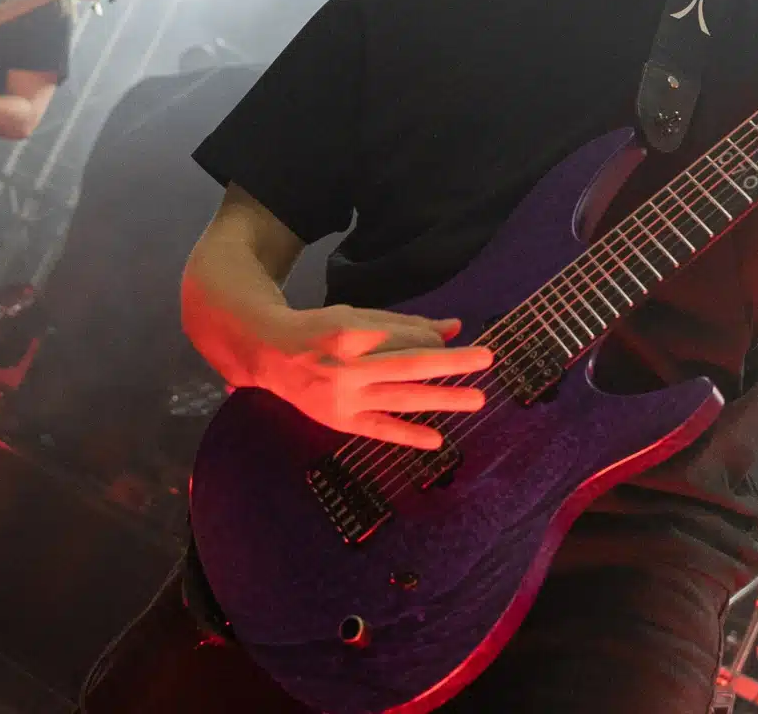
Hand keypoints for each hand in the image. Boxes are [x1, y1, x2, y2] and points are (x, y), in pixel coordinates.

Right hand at [259, 305, 493, 449]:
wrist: (272, 356)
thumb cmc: (322, 330)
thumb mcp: (359, 317)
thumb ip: (405, 324)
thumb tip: (453, 327)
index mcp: (350, 334)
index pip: (403, 338)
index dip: (433, 340)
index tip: (456, 341)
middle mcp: (347, 368)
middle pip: (408, 365)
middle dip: (450, 363)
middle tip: (486, 359)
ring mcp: (343, 398)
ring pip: (401, 398)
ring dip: (441, 399)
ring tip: (476, 399)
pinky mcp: (339, 421)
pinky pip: (379, 429)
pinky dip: (407, 435)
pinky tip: (437, 440)